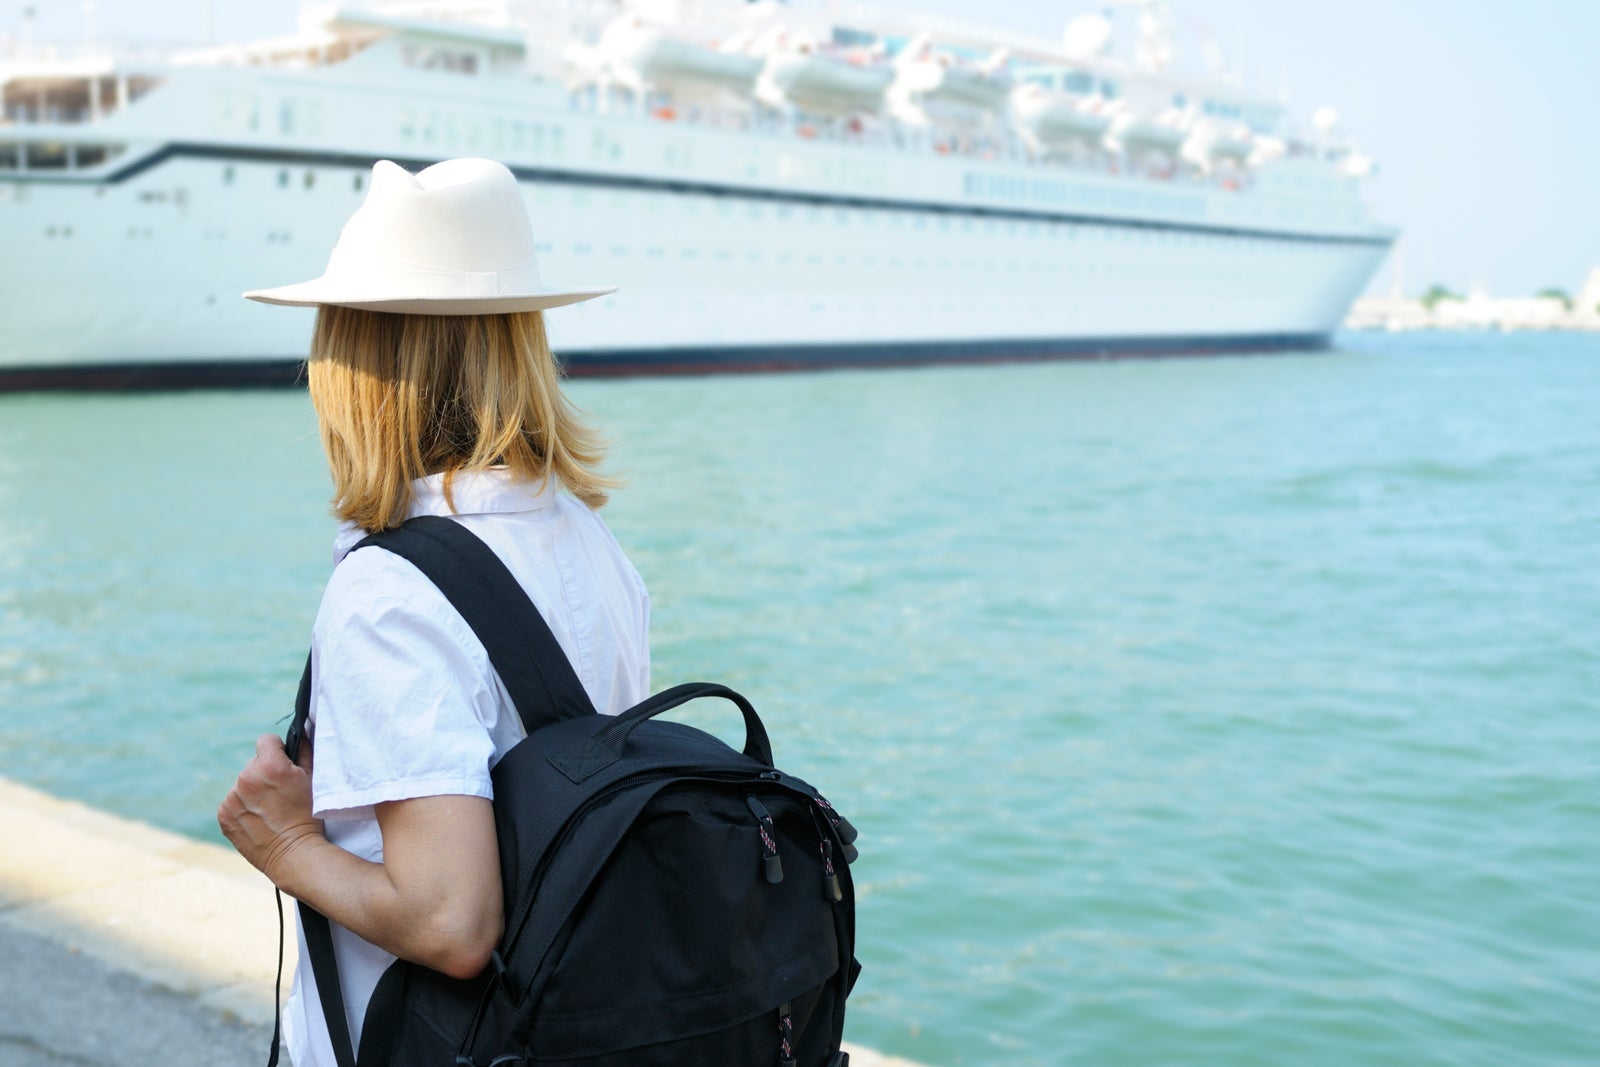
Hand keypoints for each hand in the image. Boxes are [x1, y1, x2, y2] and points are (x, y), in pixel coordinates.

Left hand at [217, 734, 324, 889]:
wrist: (294, 854)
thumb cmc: (308, 816)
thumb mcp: (313, 779)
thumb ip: (304, 750)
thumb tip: (301, 731)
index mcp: (269, 765)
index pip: (266, 740)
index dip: (277, 750)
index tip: (283, 763)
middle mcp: (246, 778)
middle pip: (254, 763)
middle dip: (264, 773)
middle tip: (280, 793)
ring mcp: (231, 798)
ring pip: (243, 784)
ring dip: (253, 791)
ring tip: (270, 810)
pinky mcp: (223, 815)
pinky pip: (233, 802)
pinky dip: (243, 807)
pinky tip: (258, 819)